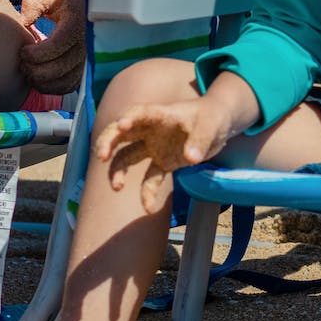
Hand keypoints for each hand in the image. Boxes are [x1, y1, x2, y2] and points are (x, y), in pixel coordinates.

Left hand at [17, 0, 85, 94]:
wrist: (98, 9)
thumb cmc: (72, 3)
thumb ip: (33, 6)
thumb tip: (22, 22)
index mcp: (76, 24)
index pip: (54, 47)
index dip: (34, 54)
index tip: (23, 50)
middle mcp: (86, 45)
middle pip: (57, 69)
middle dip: (34, 70)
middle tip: (23, 63)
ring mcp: (88, 60)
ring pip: (63, 82)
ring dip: (41, 82)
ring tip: (29, 71)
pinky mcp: (87, 70)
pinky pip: (69, 87)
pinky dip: (53, 88)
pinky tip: (41, 79)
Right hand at [95, 99, 235, 213]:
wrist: (219, 125)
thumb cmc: (212, 117)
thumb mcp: (210, 125)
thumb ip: (200, 140)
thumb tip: (190, 159)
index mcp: (161, 114)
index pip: (140, 112)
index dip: (129, 117)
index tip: (121, 125)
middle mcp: (151, 130)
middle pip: (122, 134)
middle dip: (108, 142)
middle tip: (101, 156)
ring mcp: (154, 147)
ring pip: (127, 157)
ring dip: (117, 170)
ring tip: (117, 187)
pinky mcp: (162, 163)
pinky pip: (149, 179)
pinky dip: (147, 193)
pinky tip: (149, 208)